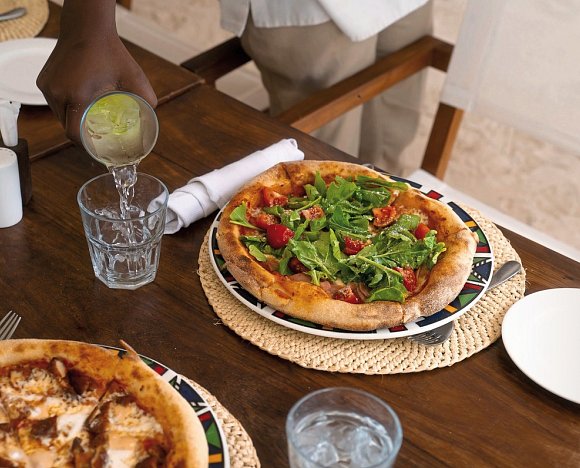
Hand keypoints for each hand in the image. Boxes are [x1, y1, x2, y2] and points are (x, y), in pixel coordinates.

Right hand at [36, 0, 156, 144]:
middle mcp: (57, 93)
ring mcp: (48, 86)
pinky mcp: (43, 80)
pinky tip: (78, 105)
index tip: (96, 148)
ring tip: (88, 122)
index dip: (84, 146)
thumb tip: (153, 116)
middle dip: (81, 134)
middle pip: (66, 126)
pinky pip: (54, 102)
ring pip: (59, 114)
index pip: (73, 134)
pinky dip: (65, 106)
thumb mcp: (135, 77)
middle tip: (97, 136)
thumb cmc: (111, 52)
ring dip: (72, 120)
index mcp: (77, 96)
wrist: (87, 27)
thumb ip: (147, 98)